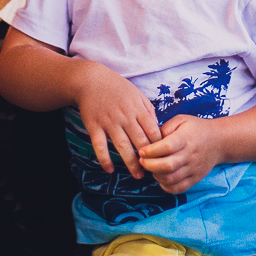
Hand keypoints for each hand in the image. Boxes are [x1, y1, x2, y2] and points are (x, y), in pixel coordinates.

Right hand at [73, 61, 161, 178]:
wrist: (91, 80)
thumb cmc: (117, 87)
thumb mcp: (137, 94)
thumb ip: (148, 110)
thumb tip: (157, 127)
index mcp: (137, 108)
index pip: (152, 130)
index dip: (159, 145)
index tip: (164, 156)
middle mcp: (125, 117)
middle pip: (140, 141)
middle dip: (149, 158)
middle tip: (154, 171)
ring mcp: (109, 123)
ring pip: (122, 146)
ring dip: (131, 163)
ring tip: (138, 175)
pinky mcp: (94, 127)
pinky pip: (100, 147)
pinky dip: (104, 159)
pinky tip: (110, 170)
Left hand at [138, 115, 223, 193]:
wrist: (218, 141)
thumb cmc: (196, 129)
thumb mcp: (181, 120)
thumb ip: (165, 128)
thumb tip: (153, 140)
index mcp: (185, 139)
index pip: (166, 147)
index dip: (151, 151)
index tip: (141, 150)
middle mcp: (190, 155)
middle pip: (167, 166)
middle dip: (149, 165)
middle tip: (142, 160)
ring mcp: (193, 169)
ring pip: (171, 179)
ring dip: (156, 175)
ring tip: (151, 168)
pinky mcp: (194, 179)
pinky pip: (178, 188)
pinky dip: (166, 186)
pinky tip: (161, 177)